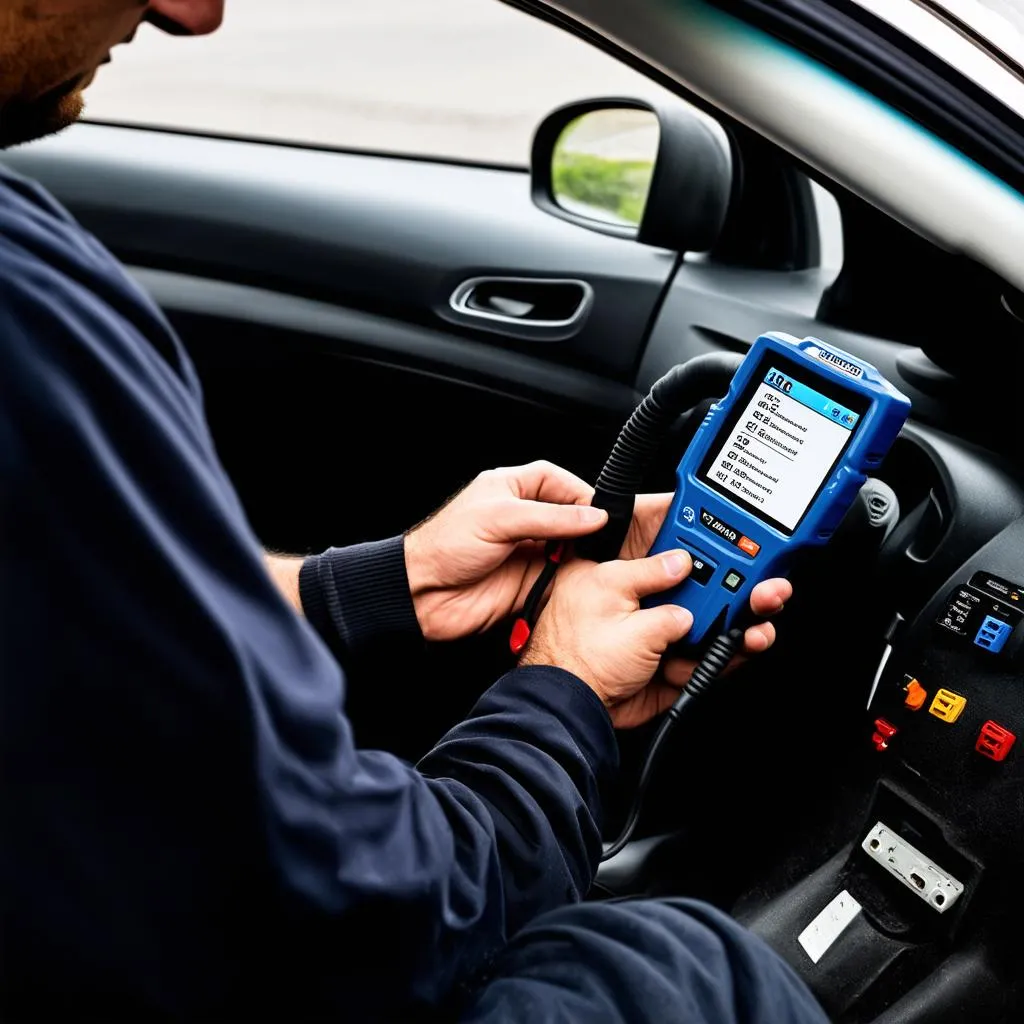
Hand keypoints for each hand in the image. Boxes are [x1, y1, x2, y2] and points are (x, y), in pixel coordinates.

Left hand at [403, 461, 607, 641]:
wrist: (422, 595)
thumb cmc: (444, 546)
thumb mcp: (500, 519)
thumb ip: (550, 518)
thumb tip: (594, 516)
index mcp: (509, 490)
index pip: (554, 480)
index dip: (578, 490)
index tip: (600, 509)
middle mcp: (521, 518)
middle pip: (568, 514)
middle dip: (587, 524)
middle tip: (606, 535)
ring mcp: (526, 550)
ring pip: (569, 547)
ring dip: (584, 552)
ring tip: (598, 557)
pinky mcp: (529, 581)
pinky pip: (562, 577)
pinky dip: (575, 578)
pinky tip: (583, 578)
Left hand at [520, 546, 790, 728]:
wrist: (572, 709)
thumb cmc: (574, 655)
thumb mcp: (613, 595)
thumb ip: (656, 580)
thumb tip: (684, 567)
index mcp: (624, 570)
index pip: (667, 537)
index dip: (700, 528)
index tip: (732, 523)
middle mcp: (648, 598)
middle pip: (704, 581)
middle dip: (740, 580)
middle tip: (766, 580)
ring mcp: (664, 632)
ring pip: (716, 619)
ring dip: (745, 616)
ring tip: (763, 614)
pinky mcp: (676, 663)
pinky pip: (712, 654)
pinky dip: (734, 651)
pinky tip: (749, 641)